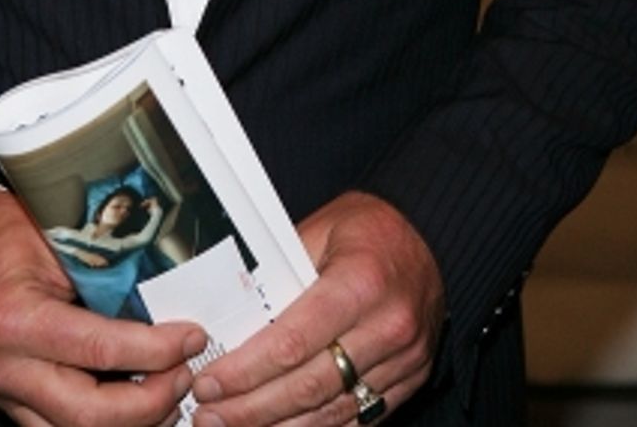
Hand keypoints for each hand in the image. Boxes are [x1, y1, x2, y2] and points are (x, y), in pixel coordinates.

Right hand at [0, 188, 205, 426]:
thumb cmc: (4, 230)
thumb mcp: (55, 236)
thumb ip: (103, 271)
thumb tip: (166, 294)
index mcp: (15, 320)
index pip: (99, 350)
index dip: (156, 350)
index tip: (192, 338)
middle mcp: (5, 368)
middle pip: (90, 416)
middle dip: (151, 403)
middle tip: (185, 374)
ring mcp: (5, 393)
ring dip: (134, 423)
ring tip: (170, 393)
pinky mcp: (10, 403)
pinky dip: (106, 424)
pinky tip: (137, 405)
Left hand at [190, 191, 444, 426]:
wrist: (426, 237)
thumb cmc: (367, 229)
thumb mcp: (319, 231)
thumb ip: (279, 273)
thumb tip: (229, 310)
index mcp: (362, 281)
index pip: (294, 340)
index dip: (247, 369)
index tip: (212, 381)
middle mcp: (388, 326)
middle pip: (309, 385)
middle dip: (252, 407)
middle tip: (210, 414)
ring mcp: (404, 360)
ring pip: (331, 411)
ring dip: (278, 426)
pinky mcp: (409, 380)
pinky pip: (357, 418)